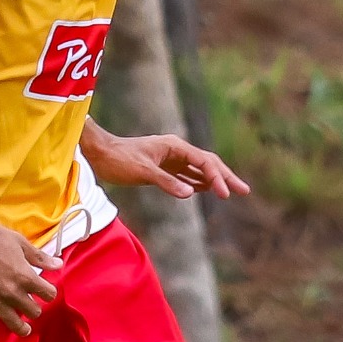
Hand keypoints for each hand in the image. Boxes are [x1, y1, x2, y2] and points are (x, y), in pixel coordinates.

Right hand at [0, 207, 60, 341]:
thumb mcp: (21, 244)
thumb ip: (40, 258)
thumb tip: (59, 264)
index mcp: (25, 277)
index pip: (48, 294)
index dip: (49, 292)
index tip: (45, 291)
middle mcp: (11, 292)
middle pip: (32, 311)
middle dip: (35, 308)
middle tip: (32, 306)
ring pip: (13, 323)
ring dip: (21, 327)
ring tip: (24, 329)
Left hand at [83, 132, 251, 200]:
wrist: (98, 154)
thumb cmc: (118, 159)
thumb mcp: (144, 172)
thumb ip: (167, 183)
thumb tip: (192, 194)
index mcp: (175, 146)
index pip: (204, 161)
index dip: (218, 178)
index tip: (225, 194)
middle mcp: (176, 150)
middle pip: (208, 163)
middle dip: (226, 177)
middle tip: (244, 191)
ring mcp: (170, 159)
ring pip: (198, 170)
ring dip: (214, 181)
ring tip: (231, 192)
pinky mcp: (162, 168)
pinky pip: (186, 175)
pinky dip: (198, 183)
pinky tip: (205, 190)